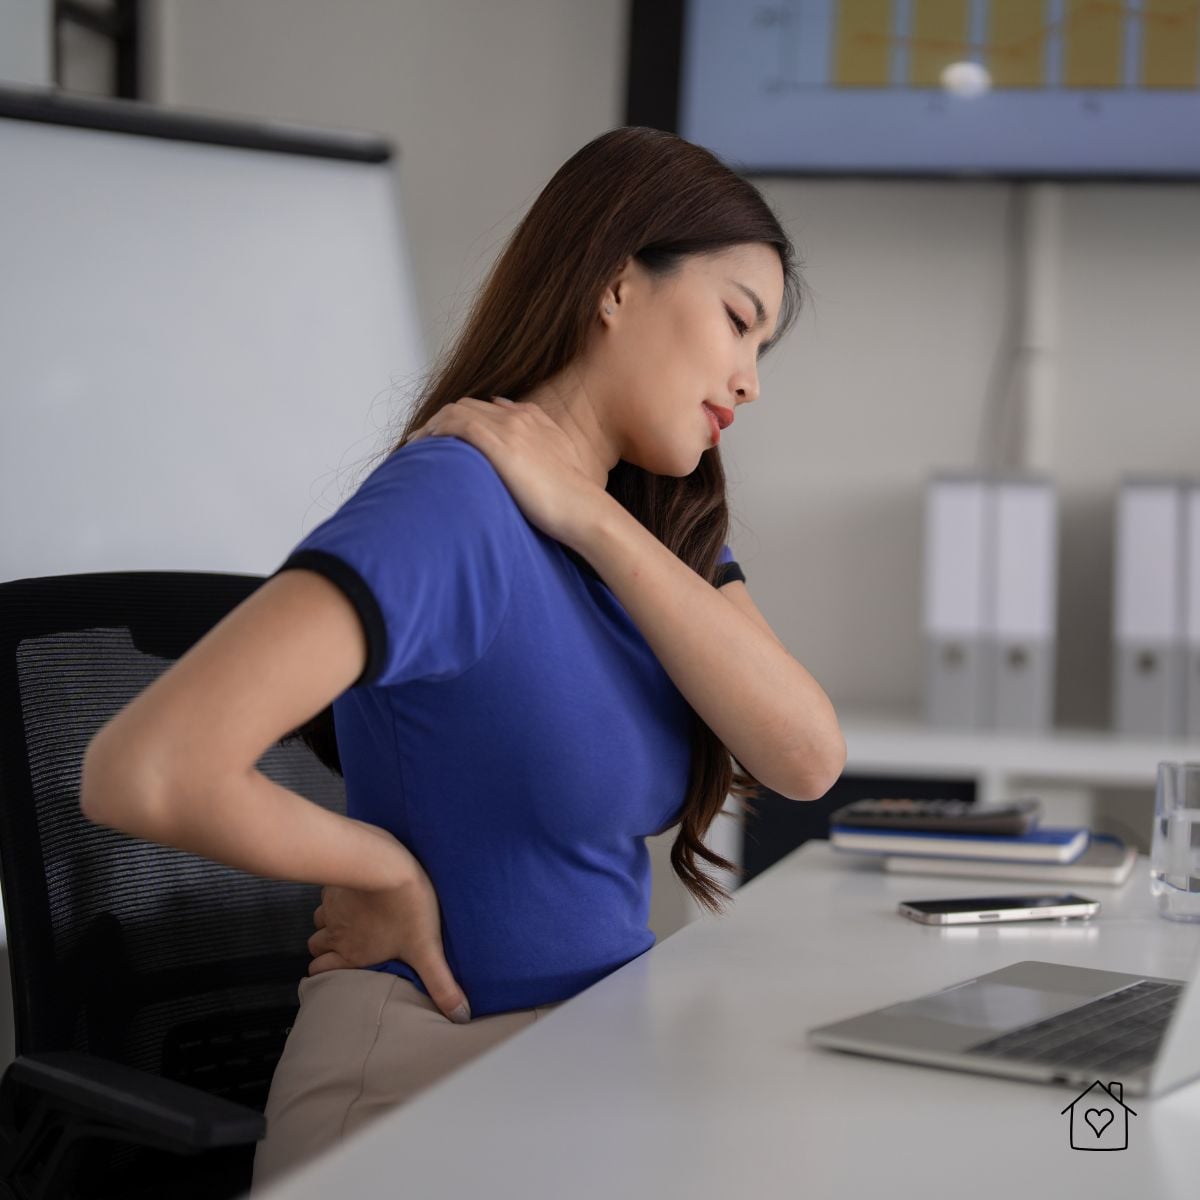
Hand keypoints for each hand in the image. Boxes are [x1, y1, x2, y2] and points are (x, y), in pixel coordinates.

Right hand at [308, 820, 471, 1022]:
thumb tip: (460, 1016)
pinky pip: (327, 893)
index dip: (324, 974)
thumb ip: (441, 984)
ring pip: (319, 920)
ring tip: (349, 917)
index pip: (322, 972)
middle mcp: (337, 933)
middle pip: (316, 946)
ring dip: (330, 921)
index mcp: (353, 953)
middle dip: (326, 948)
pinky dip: (335, 895)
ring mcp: (332, 907)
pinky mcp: (336, 882)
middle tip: (342, 944)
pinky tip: (354, 890)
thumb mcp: (427, 949)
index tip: (332, 974)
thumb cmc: (406, 906)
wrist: (384, 863)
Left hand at [408, 396, 607, 549]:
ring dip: (432, 426)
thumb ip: (540, 447)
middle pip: (467, 405)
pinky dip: (437, 431)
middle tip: (422, 443)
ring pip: (457, 411)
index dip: (461, 419)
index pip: (486, 407)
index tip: (445, 437)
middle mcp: (518, 416)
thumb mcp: (558, 464)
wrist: (582, 508)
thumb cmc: (572, 497)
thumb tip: (516, 447)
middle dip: (441, 421)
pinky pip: (457, 424)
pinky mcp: (498, 443)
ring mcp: (509, 427)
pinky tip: (425, 446)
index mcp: (533, 419)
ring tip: (415, 446)